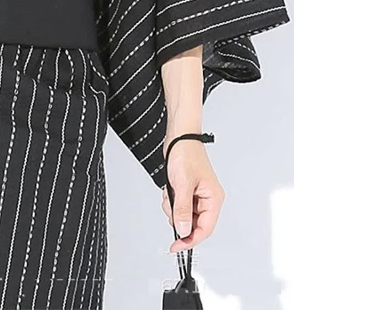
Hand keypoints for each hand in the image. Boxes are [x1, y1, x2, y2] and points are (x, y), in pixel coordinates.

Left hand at [160, 138, 224, 252]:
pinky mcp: (187, 190)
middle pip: (193, 223)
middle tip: (171, 203)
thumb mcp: (182, 184)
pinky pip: (177, 204)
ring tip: (170, 190)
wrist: (178, 136)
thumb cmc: (186, 153)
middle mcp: (207, 198)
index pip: (205, 229)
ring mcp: (197, 195)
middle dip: (178, 216)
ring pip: (183, 214)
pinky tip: (169, 186)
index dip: (190, 240)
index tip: (176, 246)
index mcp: (213, 198)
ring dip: (172, 206)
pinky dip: (170, 199)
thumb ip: (183, 210)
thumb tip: (183, 231)